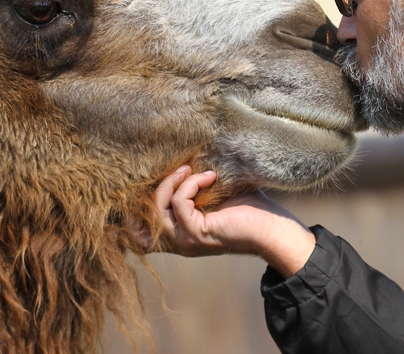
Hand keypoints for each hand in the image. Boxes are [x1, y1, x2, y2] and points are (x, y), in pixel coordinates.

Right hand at [133, 166, 316, 277]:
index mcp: (179, 235)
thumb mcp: (211, 196)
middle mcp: (178, 243)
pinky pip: (180, 203)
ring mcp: (186, 241)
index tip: (151, 182)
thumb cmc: (248, 209)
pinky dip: (191, 185)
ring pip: (158, 210)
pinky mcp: (197, 234)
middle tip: (180, 170)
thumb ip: (191, 187)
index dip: (132, 215)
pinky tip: (210, 178)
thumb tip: (178, 159)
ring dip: (172, 183)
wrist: (271, 227)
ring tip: (190, 169)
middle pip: (138, 224)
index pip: (138, 237)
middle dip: (154, 190)